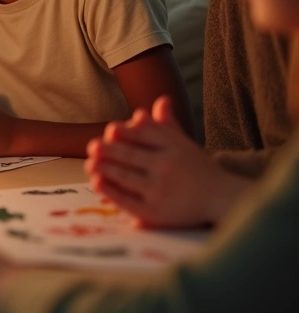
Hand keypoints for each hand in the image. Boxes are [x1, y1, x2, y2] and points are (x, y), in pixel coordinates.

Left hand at [86, 96, 248, 227]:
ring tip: (89, 164)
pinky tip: (97, 183)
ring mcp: (160, 190)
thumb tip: (160, 100)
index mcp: (174, 147)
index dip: (125, 132)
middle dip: (108, 150)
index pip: (144, 135)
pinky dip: (110, 191)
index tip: (110, 130)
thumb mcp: (185, 144)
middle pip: (130, 155)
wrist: (223, 200)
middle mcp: (168, 167)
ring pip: (125, 176)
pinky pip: (127, 200)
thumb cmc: (198, 169)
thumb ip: (167, 125)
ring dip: (104, 168)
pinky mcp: (155, 212)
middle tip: (92, 147)